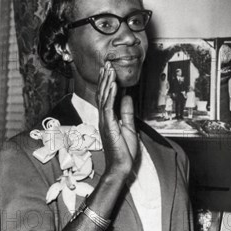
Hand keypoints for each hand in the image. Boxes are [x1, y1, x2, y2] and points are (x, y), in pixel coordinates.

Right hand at [97, 61, 137, 178]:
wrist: (121, 166)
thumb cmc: (124, 151)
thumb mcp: (128, 127)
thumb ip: (127, 112)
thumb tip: (128, 97)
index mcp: (108, 118)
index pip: (106, 96)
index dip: (107, 82)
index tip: (108, 70)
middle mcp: (104, 118)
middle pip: (102, 94)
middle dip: (105, 78)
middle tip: (107, 64)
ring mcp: (104, 121)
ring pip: (104, 98)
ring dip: (107, 83)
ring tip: (109, 69)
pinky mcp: (108, 126)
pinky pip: (108, 108)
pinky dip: (110, 95)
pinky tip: (112, 85)